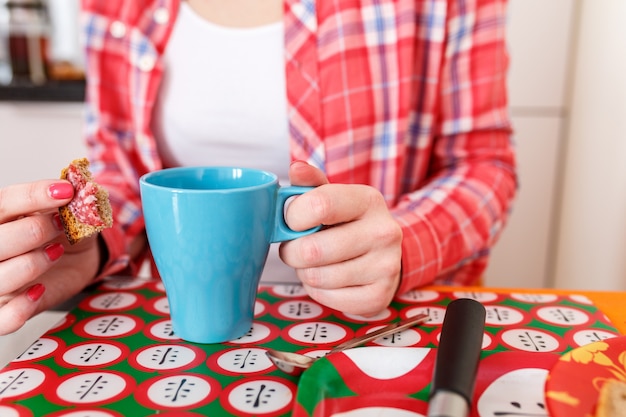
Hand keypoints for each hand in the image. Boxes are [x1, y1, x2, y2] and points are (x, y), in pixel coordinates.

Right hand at [0, 180, 99, 333]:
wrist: (76, 256)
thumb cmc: (64, 230)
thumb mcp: (70, 211)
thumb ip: (71, 203)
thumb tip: (83, 191)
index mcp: (0, 217)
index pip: (3, 203)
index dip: (33, 196)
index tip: (65, 192)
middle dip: (33, 232)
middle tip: (62, 225)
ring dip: (31, 264)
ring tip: (55, 252)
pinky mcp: (8, 308)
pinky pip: (2, 318)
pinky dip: (21, 307)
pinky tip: (40, 291)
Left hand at [280, 161, 402, 315]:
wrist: (385, 255)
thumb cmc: (348, 223)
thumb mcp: (333, 197)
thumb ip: (310, 184)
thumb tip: (296, 168)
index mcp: (369, 200)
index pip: (320, 204)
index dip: (293, 216)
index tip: (292, 221)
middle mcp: (383, 232)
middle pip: (312, 249)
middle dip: (292, 251)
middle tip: (296, 248)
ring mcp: (385, 266)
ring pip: (316, 276)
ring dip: (304, 272)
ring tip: (316, 263)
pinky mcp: (379, 295)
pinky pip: (327, 298)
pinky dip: (318, 291)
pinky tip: (329, 279)